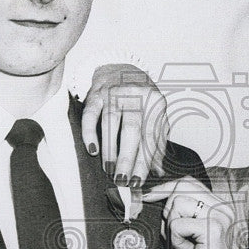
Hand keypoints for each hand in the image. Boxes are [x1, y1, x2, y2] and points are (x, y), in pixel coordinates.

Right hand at [82, 64, 170, 185]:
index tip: (139, 180)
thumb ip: (158, 142)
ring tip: (109, 170)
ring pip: (111, 122)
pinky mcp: (96, 93)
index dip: (144, 160)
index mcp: (155, 102)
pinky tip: (92, 149)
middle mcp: (136, 95)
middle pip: (132, 130)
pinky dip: (90, 132)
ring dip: (110, 149)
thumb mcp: (155, 116)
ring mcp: (114, 92)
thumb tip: (158, 171)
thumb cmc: (140, 98)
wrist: (120, 68)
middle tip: (123, 180)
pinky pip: (91, 114)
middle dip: (127, 158)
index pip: (150, 136)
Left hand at [143, 177, 240, 248]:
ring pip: (177, 203)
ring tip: (186, 245)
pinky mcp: (213, 228)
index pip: (188, 182)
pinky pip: (176, 224)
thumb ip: (174, 212)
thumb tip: (151, 195)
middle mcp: (222, 207)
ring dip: (172, 228)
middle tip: (177, 235)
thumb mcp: (182, 232)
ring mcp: (219, 215)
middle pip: (181, 187)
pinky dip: (175, 240)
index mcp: (218, 205)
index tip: (149, 196)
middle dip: (169, 210)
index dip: (165, 187)